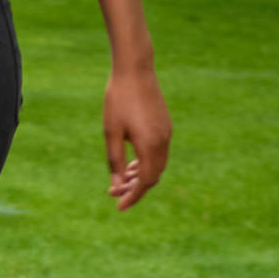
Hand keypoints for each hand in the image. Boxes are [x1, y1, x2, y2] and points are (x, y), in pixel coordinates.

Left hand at [103, 61, 170, 208]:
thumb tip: (116, 186)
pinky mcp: (166, 126)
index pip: (145, 182)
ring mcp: (167, 133)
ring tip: (122, 180)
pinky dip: (147, 163)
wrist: (135, 71)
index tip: (119, 207)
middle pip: (153, 176)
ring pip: (157, 165)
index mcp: (150, 146)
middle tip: (115, 194)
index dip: (133, 196)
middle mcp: (164, 142)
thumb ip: (114, 161)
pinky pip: (159, 153)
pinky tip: (132, 163)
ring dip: (141, 176)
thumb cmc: (118, 100)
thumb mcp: (111, 132)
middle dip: (135, 188)